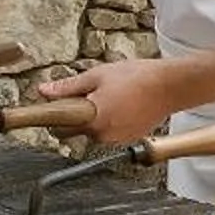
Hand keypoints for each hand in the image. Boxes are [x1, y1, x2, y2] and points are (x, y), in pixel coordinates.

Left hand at [37, 59, 180, 144]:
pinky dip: (108, 122)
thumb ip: (69, 87)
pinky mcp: (127, 140)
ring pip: (91, 132)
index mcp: (92, 118)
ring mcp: (115, 140)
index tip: (46, 109)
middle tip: (84, 95)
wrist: (169, 87)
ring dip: (92, 119)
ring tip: (108, 97)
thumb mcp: (97, 75)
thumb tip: (45, 91)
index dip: (51, 115)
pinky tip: (119, 105)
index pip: (58, 127)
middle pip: (74, 131)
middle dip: (72, 117)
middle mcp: (102, 134)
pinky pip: (107, 133)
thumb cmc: (137, 77)